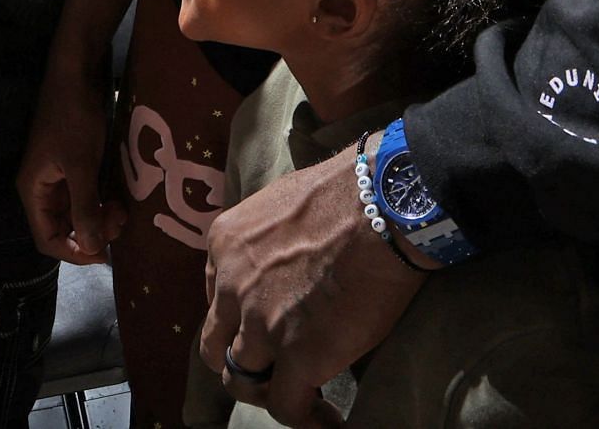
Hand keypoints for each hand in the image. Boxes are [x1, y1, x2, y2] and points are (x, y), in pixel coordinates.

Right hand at [17, 58, 124, 264]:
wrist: (77, 72)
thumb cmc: (73, 118)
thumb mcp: (81, 165)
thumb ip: (84, 207)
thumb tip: (91, 249)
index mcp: (34, 190)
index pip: (47, 238)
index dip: (74, 251)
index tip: (104, 253)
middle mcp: (43, 187)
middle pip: (64, 227)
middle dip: (92, 232)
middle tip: (119, 223)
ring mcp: (58, 175)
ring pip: (78, 211)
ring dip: (100, 217)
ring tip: (122, 211)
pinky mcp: (74, 163)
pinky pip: (86, 194)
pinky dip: (102, 201)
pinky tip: (119, 199)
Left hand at [201, 147, 423, 426]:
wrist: (381, 205)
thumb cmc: (346, 192)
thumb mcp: (280, 204)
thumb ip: (267, 240)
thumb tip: (286, 260)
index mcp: (225, 245)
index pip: (216, 299)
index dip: (241, 318)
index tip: (269, 326)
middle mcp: (231, 286)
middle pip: (218, 345)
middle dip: (244, 358)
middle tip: (276, 366)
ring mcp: (261, 324)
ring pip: (244, 380)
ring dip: (271, 389)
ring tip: (304, 394)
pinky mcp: (298, 356)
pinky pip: (287, 408)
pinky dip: (307, 419)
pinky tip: (330, 419)